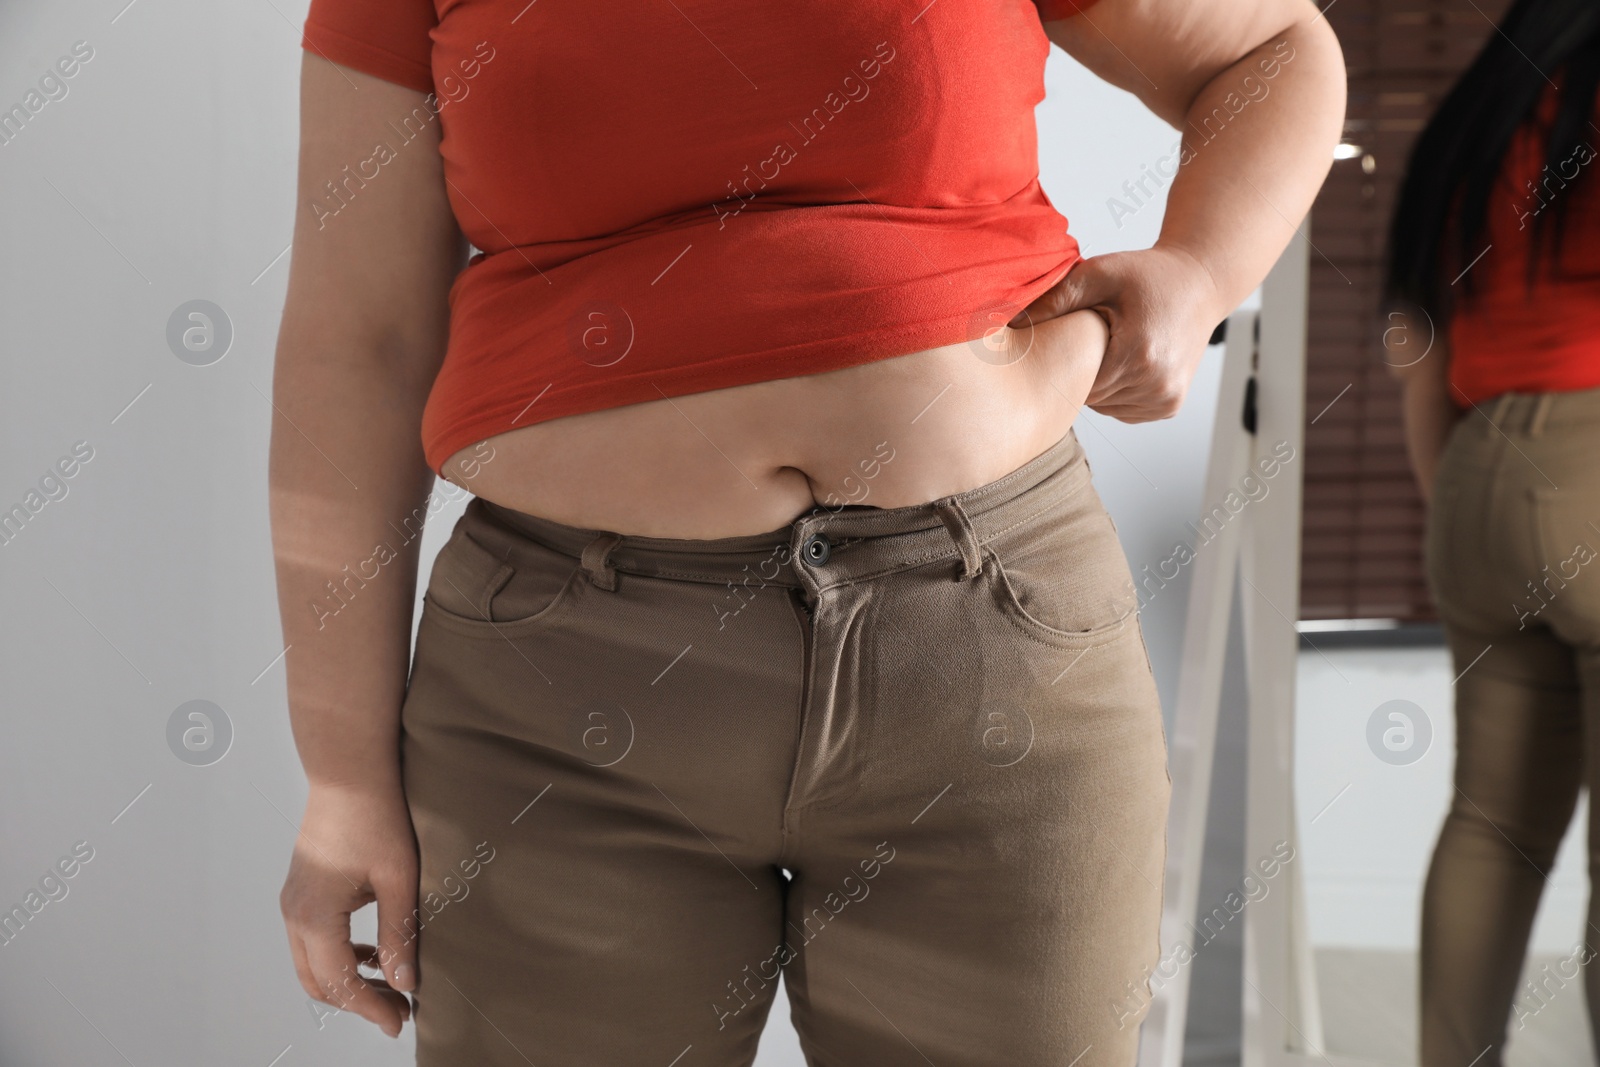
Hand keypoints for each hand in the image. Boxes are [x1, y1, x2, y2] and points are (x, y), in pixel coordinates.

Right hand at [279, 781, 418, 1037]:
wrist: (349, 773)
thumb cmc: (376, 817)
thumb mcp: (398, 879)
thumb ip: (399, 935)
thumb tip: (405, 984)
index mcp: (316, 916)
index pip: (341, 983)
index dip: (371, 1008)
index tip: (400, 1021)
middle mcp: (295, 913)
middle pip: (318, 982)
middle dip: (357, 1001)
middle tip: (398, 1009)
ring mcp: (293, 902)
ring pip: (311, 964)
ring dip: (347, 980)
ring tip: (390, 985)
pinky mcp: (301, 891)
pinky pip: (312, 940)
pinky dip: (339, 956)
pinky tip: (375, 953)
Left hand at [1011, 245, 1223, 421]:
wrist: (1201, 282)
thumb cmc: (1151, 275)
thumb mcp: (1099, 274)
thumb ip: (1055, 299)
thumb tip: (1009, 323)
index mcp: (1139, 355)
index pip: (1076, 381)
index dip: (1065, 361)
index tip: (1066, 338)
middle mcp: (1157, 384)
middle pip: (1089, 396)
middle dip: (1081, 371)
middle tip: (1089, 339)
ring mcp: (1166, 400)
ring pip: (1104, 406)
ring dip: (1100, 382)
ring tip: (1111, 346)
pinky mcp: (1169, 406)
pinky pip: (1123, 409)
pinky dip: (1117, 390)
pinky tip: (1123, 361)